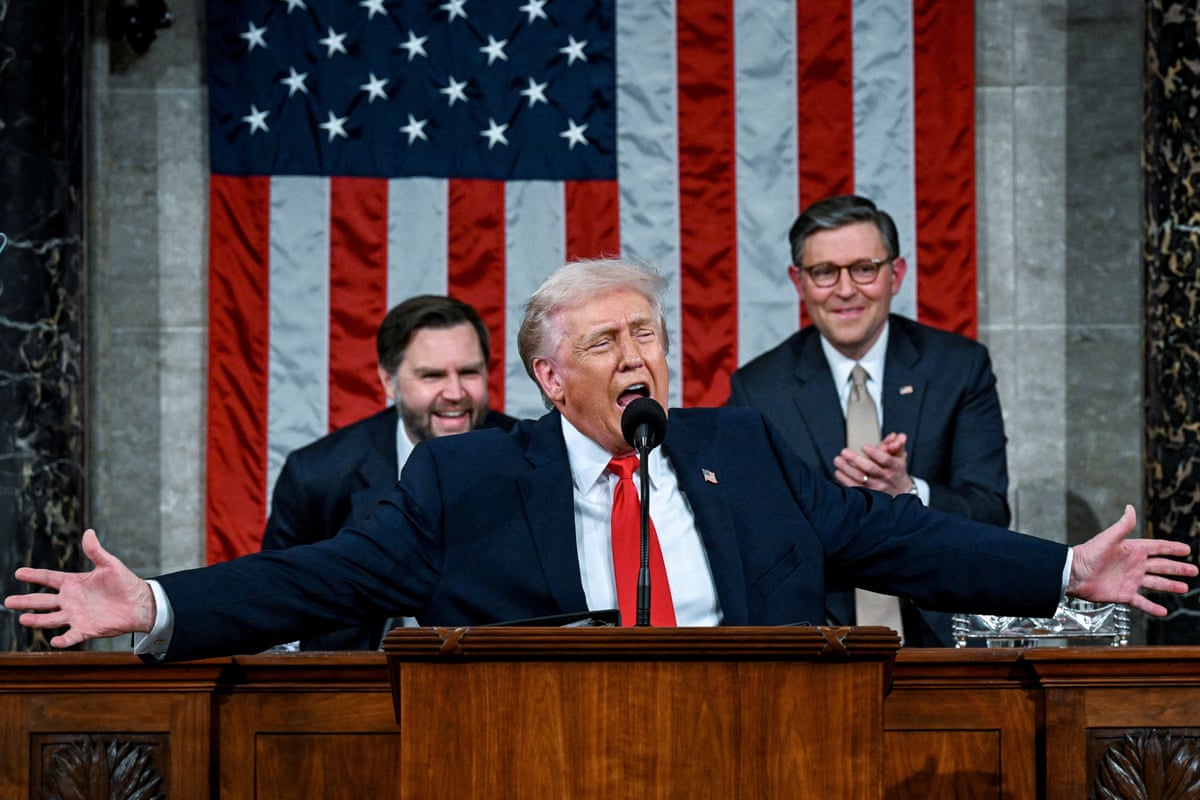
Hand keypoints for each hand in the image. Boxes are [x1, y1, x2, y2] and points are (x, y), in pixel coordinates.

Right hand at [4, 529, 155, 647]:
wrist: (140, 603)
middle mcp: (70, 600)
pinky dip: (63, 639)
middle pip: (42, 600)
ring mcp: (76, 615)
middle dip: (25, 600)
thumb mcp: (110, 564)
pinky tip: (54, 640)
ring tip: (23, 618)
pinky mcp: (86, 629)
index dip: (34, 575)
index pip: (49, 578)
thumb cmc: (125, 583)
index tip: (18, 573)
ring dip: (37, 619)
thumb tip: (88, 532)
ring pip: (51, 619)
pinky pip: (71, 636)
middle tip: (8, 601)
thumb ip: (96, 551)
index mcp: (74, 583)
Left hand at [833, 432, 914, 496]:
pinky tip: (838, 472)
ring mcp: (877, 487)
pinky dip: (845, 480)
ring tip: (838, 460)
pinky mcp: (868, 494)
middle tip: (844, 452)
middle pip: (870, 468)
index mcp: (894, 466)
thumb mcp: (900, 456)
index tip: (864, 446)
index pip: (885, 459)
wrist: (900, 491)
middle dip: (855, 459)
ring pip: (860, 478)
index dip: (874, 453)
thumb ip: (897, 444)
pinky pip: (855, 487)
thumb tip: (897, 436)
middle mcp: (885, 477)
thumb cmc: (897, 470)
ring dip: (846, 468)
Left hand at [1068, 505, 1196, 615]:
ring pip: (1156, 583)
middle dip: (1178, 568)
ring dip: (1170, 586)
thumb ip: (1122, 525)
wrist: (1074, 574)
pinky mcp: (1124, 594)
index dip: (1172, 548)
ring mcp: (1130, 580)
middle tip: (1194, 570)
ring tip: (1184, 588)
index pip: (1157, 548)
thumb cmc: (1088, 554)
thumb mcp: (1108, 538)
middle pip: (1162, 566)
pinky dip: (1152, 607)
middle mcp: (1134, 565)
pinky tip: (1163, 611)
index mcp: (1132, 550)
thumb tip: (1130, 508)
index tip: (1186, 550)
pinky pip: (1142, 602)